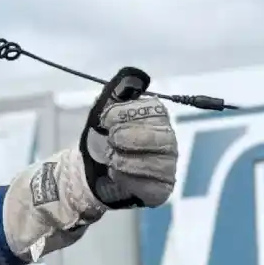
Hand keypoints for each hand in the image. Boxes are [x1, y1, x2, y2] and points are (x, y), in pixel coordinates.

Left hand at [80, 68, 177, 209]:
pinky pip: (149, 186)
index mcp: (158, 116)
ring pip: (153, 164)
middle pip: (159, 137)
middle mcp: (170, 140)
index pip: (154, 110)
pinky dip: (126, 180)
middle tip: (109, 141)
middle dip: (125, 139)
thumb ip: (119, 90)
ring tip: (110, 158)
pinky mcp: (162, 189)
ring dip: (123, 160)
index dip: (125, 114)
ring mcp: (169, 166)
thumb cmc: (104, 136)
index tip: (105, 120)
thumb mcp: (106, 109)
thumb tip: (135, 76)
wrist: (93, 167)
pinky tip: (116, 174)